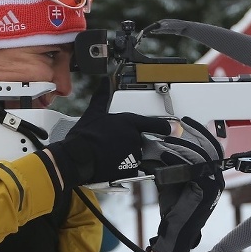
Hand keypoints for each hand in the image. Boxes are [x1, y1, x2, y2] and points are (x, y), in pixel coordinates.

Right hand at [46, 82, 170, 185]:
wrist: (77, 158)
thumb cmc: (84, 136)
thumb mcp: (93, 112)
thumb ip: (102, 97)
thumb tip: (104, 81)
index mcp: (129, 122)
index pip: (155, 123)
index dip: (165, 126)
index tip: (173, 128)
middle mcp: (135, 138)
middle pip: (142, 140)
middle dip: (133, 142)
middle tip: (114, 144)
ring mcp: (134, 154)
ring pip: (136, 155)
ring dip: (128, 155)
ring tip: (109, 154)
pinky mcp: (130, 169)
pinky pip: (132, 168)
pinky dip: (125, 167)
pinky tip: (111, 163)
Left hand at [144, 118, 224, 251]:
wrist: (174, 234)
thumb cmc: (173, 209)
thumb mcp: (172, 179)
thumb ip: (172, 162)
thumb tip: (160, 143)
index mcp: (212, 175)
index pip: (212, 147)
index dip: (201, 132)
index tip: (186, 121)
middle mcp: (217, 179)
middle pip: (210, 148)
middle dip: (193, 134)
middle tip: (177, 126)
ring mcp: (214, 186)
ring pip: (201, 156)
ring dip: (181, 146)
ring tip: (164, 142)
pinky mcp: (206, 192)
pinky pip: (194, 169)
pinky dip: (177, 160)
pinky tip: (164, 155)